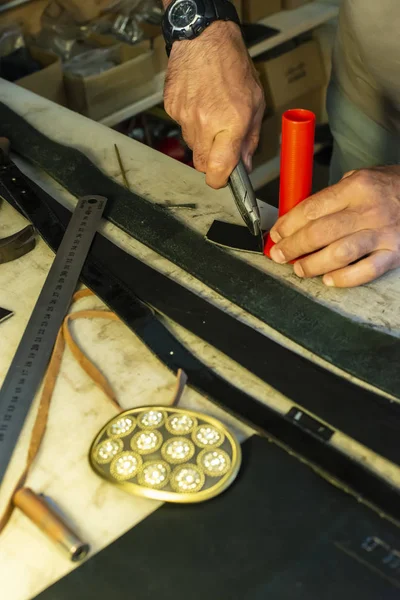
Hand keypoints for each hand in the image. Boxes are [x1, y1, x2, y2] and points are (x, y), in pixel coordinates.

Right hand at [164, 21, 264, 187]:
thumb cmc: (232, 65)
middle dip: (212, 161)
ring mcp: (185, 116)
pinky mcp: (171, 109)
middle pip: (202, 164)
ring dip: (202, 139)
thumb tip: (244, 164)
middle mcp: (206, 123)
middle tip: (221, 145)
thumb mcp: (255, 103)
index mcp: (231, 123)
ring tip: (211, 114)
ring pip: (192, 146)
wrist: (204, 38)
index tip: (223, 180)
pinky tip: (199, 103)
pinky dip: (190, 122)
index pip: (218, 170)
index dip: (220, 181)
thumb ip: (251, 139)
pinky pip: (181, 127)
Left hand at [269, 167, 399, 286]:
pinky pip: (366, 271)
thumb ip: (332, 197)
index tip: (276, 234)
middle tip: (280, 255)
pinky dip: (344, 278)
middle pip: (320, 232)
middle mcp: (369, 210)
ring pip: (339, 254)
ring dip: (313, 264)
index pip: (311, 209)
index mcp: (356, 187)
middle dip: (293, 246)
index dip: (288, 224)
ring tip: (300, 269)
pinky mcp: (395, 253)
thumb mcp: (361, 179)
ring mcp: (383, 233)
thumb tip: (298, 218)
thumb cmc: (391, 187)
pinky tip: (329, 279)